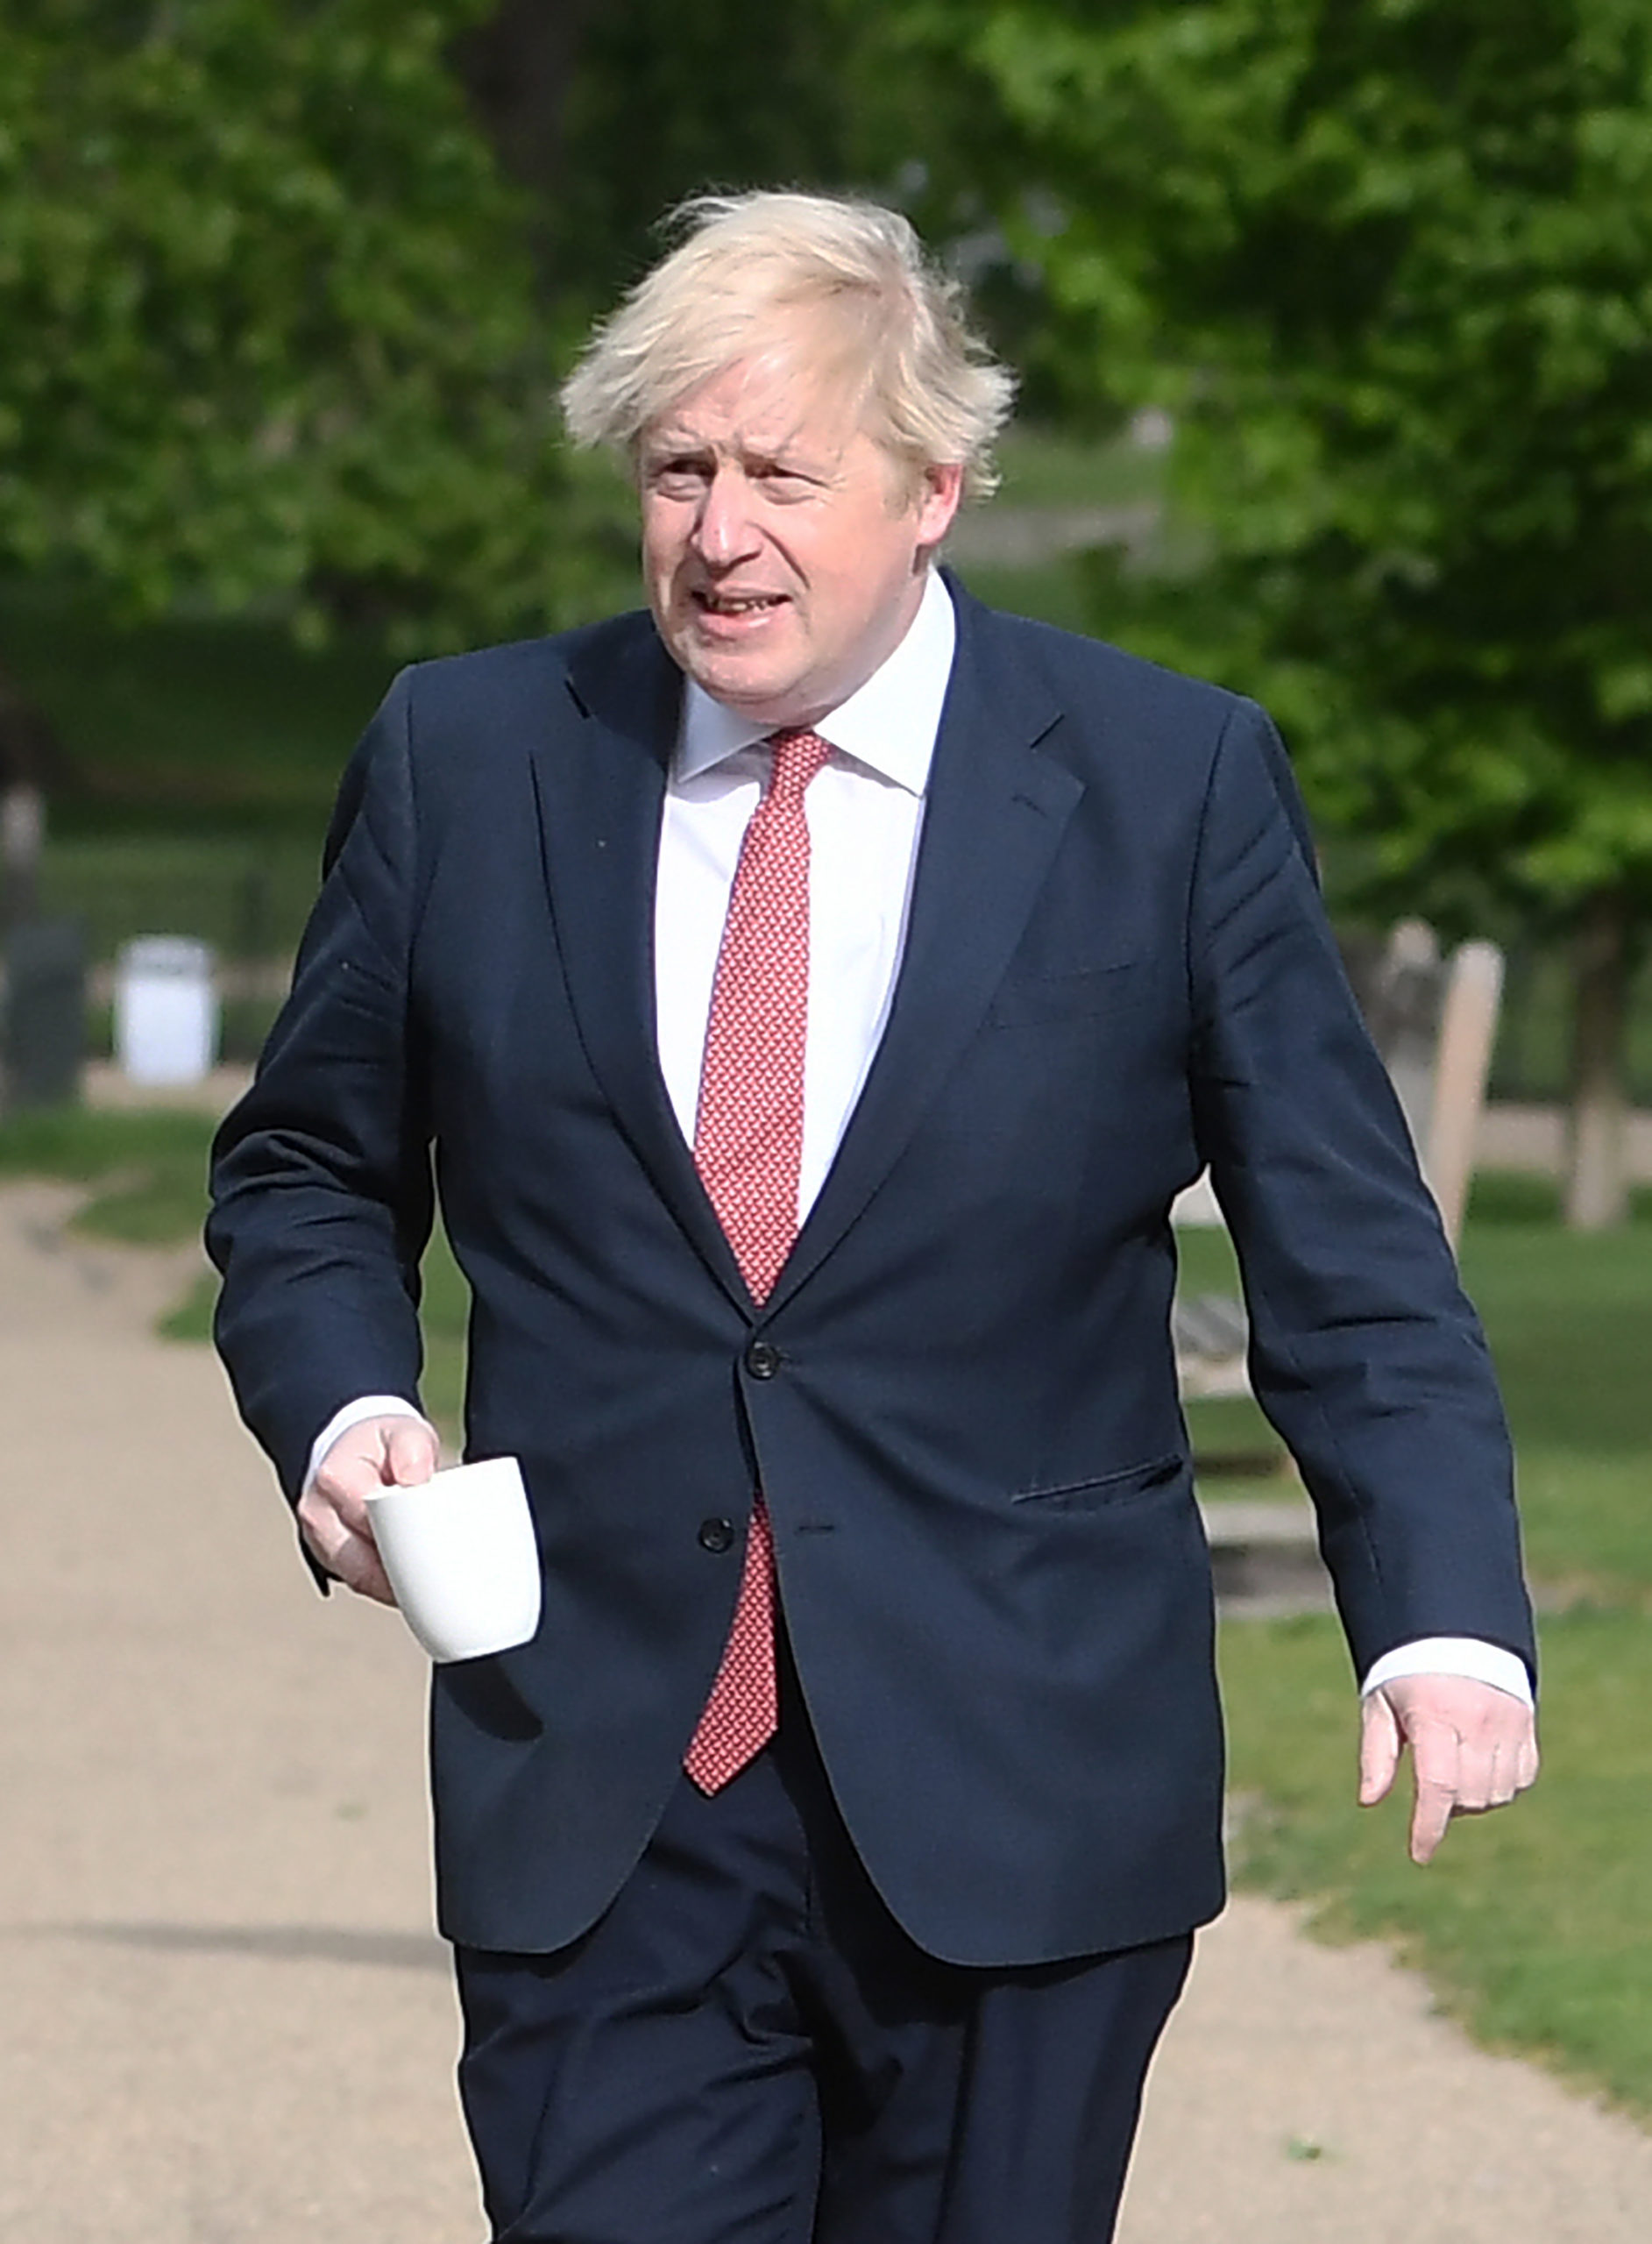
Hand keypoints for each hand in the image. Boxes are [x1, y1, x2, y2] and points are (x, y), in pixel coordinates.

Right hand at [298, 1414, 440, 1603]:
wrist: (353, 1451)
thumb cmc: (382, 1444)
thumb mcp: (403, 1432)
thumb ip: (413, 1450)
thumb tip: (415, 1481)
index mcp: (335, 1478)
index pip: (370, 1521)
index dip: (404, 1536)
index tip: (435, 1542)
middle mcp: (318, 1514)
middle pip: (362, 1560)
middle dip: (403, 1567)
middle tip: (442, 1571)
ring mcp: (318, 1540)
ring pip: (361, 1578)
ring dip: (396, 1582)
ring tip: (432, 1578)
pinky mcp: (328, 1558)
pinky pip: (360, 1582)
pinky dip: (388, 1585)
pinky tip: (414, 1583)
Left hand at [1359, 1672, 1538, 1863]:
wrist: (1453, 1630)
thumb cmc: (1405, 1673)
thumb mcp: (1379, 1705)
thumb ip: (1376, 1754)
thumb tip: (1368, 1802)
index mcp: (1433, 1715)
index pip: (1437, 1785)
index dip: (1429, 1827)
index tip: (1419, 1855)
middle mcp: (1476, 1720)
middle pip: (1468, 1797)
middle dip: (1446, 1808)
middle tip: (1429, 1787)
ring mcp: (1507, 1722)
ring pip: (1497, 1794)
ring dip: (1473, 1800)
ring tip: (1452, 1772)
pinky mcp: (1526, 1724)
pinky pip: (1521, 1779)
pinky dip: (1501, 1786)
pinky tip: (1479, 1768)